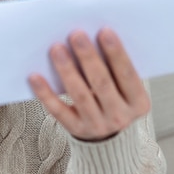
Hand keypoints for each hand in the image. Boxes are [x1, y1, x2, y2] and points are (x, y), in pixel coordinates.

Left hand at [29, 28, 150, 141]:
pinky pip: (58, 110)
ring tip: (57, 49)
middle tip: (76, 34)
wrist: (112, 142)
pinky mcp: (76, 130)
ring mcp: (97, 125)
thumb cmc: (118, 101)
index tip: (104, 31)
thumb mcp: (128, 90)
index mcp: (138, 102)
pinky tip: (35, 76)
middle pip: (102, 83)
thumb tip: (95, 36)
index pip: (128, 74)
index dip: (117, 53)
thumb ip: (117, 70)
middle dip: (88, 57)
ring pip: (79, 95)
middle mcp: (120, 116)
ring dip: (67, 70)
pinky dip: (45, 93)